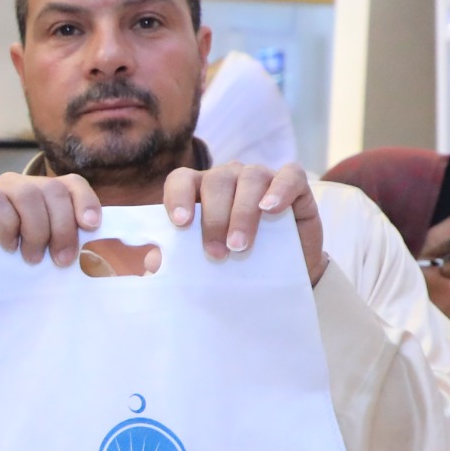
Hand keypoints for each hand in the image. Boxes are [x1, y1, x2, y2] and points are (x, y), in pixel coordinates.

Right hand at [0, 172, 101, 266]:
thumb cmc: (13, 262)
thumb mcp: (45, 253)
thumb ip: (66, 247)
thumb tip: (94, 260)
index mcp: (45, 194)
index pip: (72, 184)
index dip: (85, 201)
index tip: (91, 226)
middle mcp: (23, 185)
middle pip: (53, 189)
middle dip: (62, 227)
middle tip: (61, 260)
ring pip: (27, 195)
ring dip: (35, 231)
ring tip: (32, 258)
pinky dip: (7, 229)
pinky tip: (8, 247)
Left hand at [161, 161, 326, 285]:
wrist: (282, 274)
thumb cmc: (235, 262)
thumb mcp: (205, 264)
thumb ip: (178, 260)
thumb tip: (154, 261)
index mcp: (201, 191)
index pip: (182, 180)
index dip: (178, 197)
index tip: (180, 224)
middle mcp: (229, 178)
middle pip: (216, 181)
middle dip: (214, 218)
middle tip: (216, 253)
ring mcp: (262, 177)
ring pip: (249, 178)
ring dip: (242, 212)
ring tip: (239, 245)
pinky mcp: (295, 185)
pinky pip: (289, 176)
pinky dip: (279, 190)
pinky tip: (270, 209)